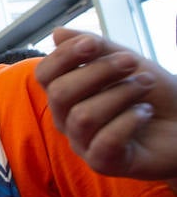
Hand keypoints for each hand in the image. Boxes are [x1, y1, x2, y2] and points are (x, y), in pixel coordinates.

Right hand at [35, 28, 176, 180]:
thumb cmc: (150, 93)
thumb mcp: (124, 62)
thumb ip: (94, 48)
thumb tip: (57, 33)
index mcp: (66, 94)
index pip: (44, 75)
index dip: (63, 57)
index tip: (93, 43)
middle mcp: (68, 120)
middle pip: (60, 94)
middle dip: (98, 72)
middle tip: (131, 62)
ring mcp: (83, 144)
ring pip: (83, 117)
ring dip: (120, 94)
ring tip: (145, 86)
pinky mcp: (104, 164)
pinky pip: (105, 142)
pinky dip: (129, 121)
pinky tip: (145, 112)